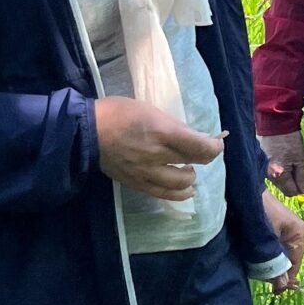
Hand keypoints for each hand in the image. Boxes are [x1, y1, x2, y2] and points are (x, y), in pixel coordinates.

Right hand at [94, 99, 222, 201]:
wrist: (87, 132)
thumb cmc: (120, 113)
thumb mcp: (151, 110)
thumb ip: (173, 126)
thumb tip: (195, 137)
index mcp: (163, 132)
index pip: (201, 147)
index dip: (215, 147)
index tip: (216, 143)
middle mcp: (157, 155)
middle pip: (194, 164)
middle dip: (204, 159)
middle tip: (201, 153)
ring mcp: (147, 173)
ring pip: (181, 185)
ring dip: (190, 178)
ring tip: (188, 171)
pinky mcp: (137, 184)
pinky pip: (163, 194)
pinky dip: (178, 193)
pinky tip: (183, 190)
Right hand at [257, 129, 303, 196]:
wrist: (275, 122)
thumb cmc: (290, 139)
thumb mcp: (300, 159)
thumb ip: (303, 178)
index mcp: (278, 175)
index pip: (291, 192)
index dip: (301, 188)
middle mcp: (268, 175)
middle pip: (284, 188)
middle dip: (294, 182)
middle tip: (301, 168)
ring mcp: (263, 169)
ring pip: (279, 181)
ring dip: (287, 176)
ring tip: (292, 161)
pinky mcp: (261, 163)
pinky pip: (273, 173)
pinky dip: (280, 170)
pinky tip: (284, 159)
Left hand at [261, 189, 303, 283]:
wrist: (242, 190)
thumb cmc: (257, 212)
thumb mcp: (265, 241)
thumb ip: (273, 263)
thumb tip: (283, 286)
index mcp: (297, 232)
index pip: (296, 262)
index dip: (287, 277)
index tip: (275, 291)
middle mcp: (293, 232)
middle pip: (287, 259)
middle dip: (275, 270)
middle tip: (259, 275)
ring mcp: (282, 229)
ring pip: (277, 254)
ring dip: (267, 262)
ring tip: (254, 266)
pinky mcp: (270, 228)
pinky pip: (270, 247)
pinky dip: (262, 254)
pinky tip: (252, 257)